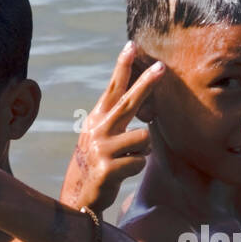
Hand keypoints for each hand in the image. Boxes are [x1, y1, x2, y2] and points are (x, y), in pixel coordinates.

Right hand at [61, 42, 164, 211]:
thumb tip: (138, 96)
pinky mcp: (108, 169)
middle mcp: (97, 129)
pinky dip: (136, 168)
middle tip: (162, 67)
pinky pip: (140, 162)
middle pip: (129, 102)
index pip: (113, 88)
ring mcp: (101, 149)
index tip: (132, 45)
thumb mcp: (100, 136)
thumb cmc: (97, 163)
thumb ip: (115, 117)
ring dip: (142, 151)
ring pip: (144, 139)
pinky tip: (121, 173)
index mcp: (97, 118)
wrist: (77, 196)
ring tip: (127, 159)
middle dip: (146, 84)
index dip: (123, 67)